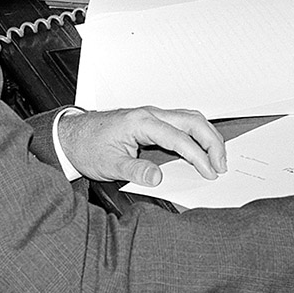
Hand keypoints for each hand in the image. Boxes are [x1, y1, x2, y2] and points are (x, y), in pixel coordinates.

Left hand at [57, 106, 226, 187]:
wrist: (70, 136)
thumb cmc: (87, 147)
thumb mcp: (108, 164)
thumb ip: (134, 170)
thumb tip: (158, 178)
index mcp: (141, 122)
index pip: (179, 138)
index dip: (198, 156)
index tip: (210, 172)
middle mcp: (150, 114)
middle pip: (193, 121)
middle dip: (212, 142)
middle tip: (222, 165)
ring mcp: (152, 115)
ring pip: (190, 118)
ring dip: (207, 136)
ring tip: (217, 159)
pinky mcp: (152, 121)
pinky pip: (182, 122)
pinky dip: (197, 134)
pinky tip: (201, 149)